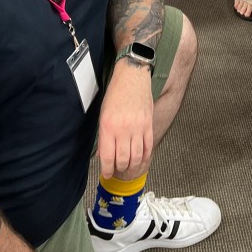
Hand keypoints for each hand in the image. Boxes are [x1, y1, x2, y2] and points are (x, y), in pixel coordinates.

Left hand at [97, 61, 153, 178]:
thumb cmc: (115, 94)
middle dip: (119, 170)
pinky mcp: (148, 125)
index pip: (107, 157)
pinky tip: (141, 160)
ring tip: (128, 167)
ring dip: (132, 166)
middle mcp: (123, 129)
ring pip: (137, 157)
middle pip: (123, 160)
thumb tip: (103, 155)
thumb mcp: (103, 114)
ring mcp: (138, 127)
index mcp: (108, 126)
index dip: (107, 170)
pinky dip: (145, 157)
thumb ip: (103, 136)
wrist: (132, 77)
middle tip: (117, 170)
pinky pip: (148, 147)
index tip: (106, 174)